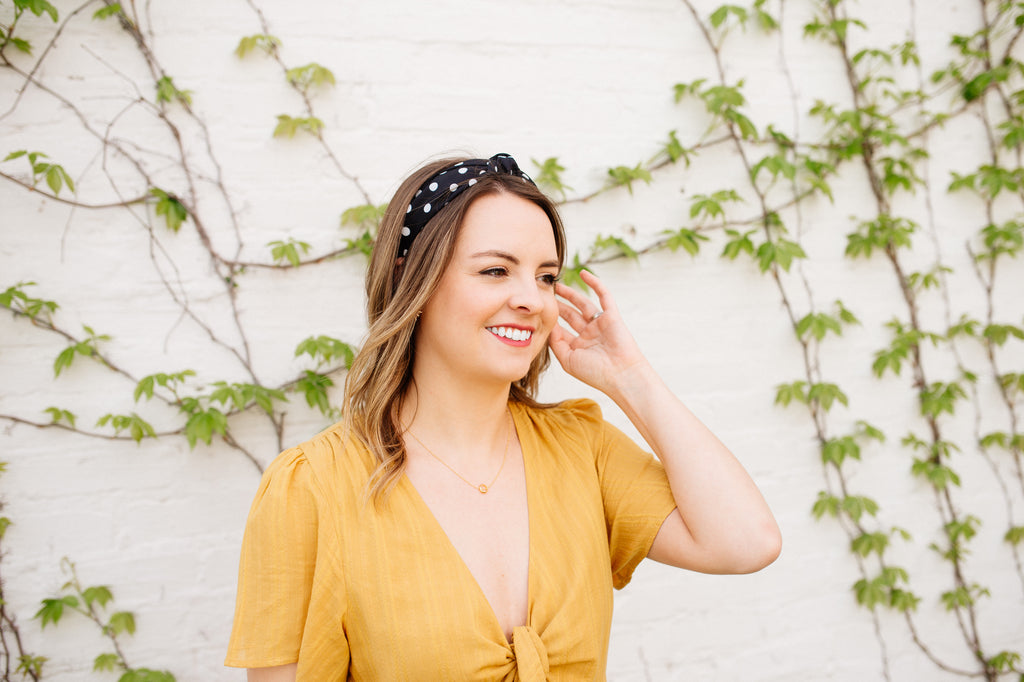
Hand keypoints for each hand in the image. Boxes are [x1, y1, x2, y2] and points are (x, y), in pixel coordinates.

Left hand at [548, 270, 648, 395]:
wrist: (620, 375)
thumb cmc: (595, 373)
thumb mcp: (568, 360)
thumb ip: (556, 343)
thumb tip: (548, 324)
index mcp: (579, 346)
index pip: (561, 330)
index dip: (550, 320)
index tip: (537, 311)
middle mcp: (589, 334)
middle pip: (571, 315)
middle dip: (559, 305)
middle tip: (545, 293)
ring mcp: (600, 324)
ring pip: (583, 304)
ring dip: (571, 294)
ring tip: (557, 285)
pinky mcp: (612, 315)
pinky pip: (603, 295)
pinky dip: (595, 283)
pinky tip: (584, 273)